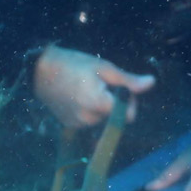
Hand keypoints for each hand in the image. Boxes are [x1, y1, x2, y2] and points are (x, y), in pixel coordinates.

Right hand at [32, 46, 152, 129]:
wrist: (39, 71)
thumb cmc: (73, 64)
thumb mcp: (103, 68)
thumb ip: (128, 81)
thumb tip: (152, 83)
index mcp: (98, 103)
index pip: (127, 115)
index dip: (129, 102)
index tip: (121, 87)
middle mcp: (89, 119)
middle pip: (114, 116)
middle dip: (113, 101)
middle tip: (100, 82)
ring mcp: (78, 124)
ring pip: (101, 118)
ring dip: (100, 106)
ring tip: (86, 87)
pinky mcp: (70, 125)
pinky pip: (89, 120)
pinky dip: (88, 110)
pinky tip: (77, 96)